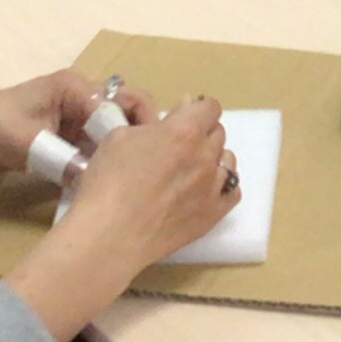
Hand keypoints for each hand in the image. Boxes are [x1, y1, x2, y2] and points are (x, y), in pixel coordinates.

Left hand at [0, 70, 155, 197]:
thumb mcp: (30, 145)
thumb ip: (67, 160)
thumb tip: (100, 183)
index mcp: (75, 86)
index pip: (123, 104)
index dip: (139, 131)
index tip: (149, 160)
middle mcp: (81, 96)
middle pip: (124, 114)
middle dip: (137, 139)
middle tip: (147, 169)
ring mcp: (75, 115)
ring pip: (113, 132)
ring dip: (121, 152)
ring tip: (135, 179)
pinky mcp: (67, 134)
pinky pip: (96, 146)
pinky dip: (104, 161)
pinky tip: (111, 182)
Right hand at [7, 97, 234, 341]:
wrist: (111, 235)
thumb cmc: (108, 182)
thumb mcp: (118, 136)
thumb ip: (149, 125)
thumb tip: (166, 124)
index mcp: (184, 132)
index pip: (209, 106)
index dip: (194, 109)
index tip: (180, 118)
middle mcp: (206, 156)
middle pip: (217, 133)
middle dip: (199, 133)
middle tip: (175, 146)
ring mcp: (213, 187)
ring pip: (227, 160)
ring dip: (212, 158)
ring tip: (189, 169)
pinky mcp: (214, 214)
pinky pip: (232, 191)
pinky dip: (220, 186)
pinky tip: (202, 190)